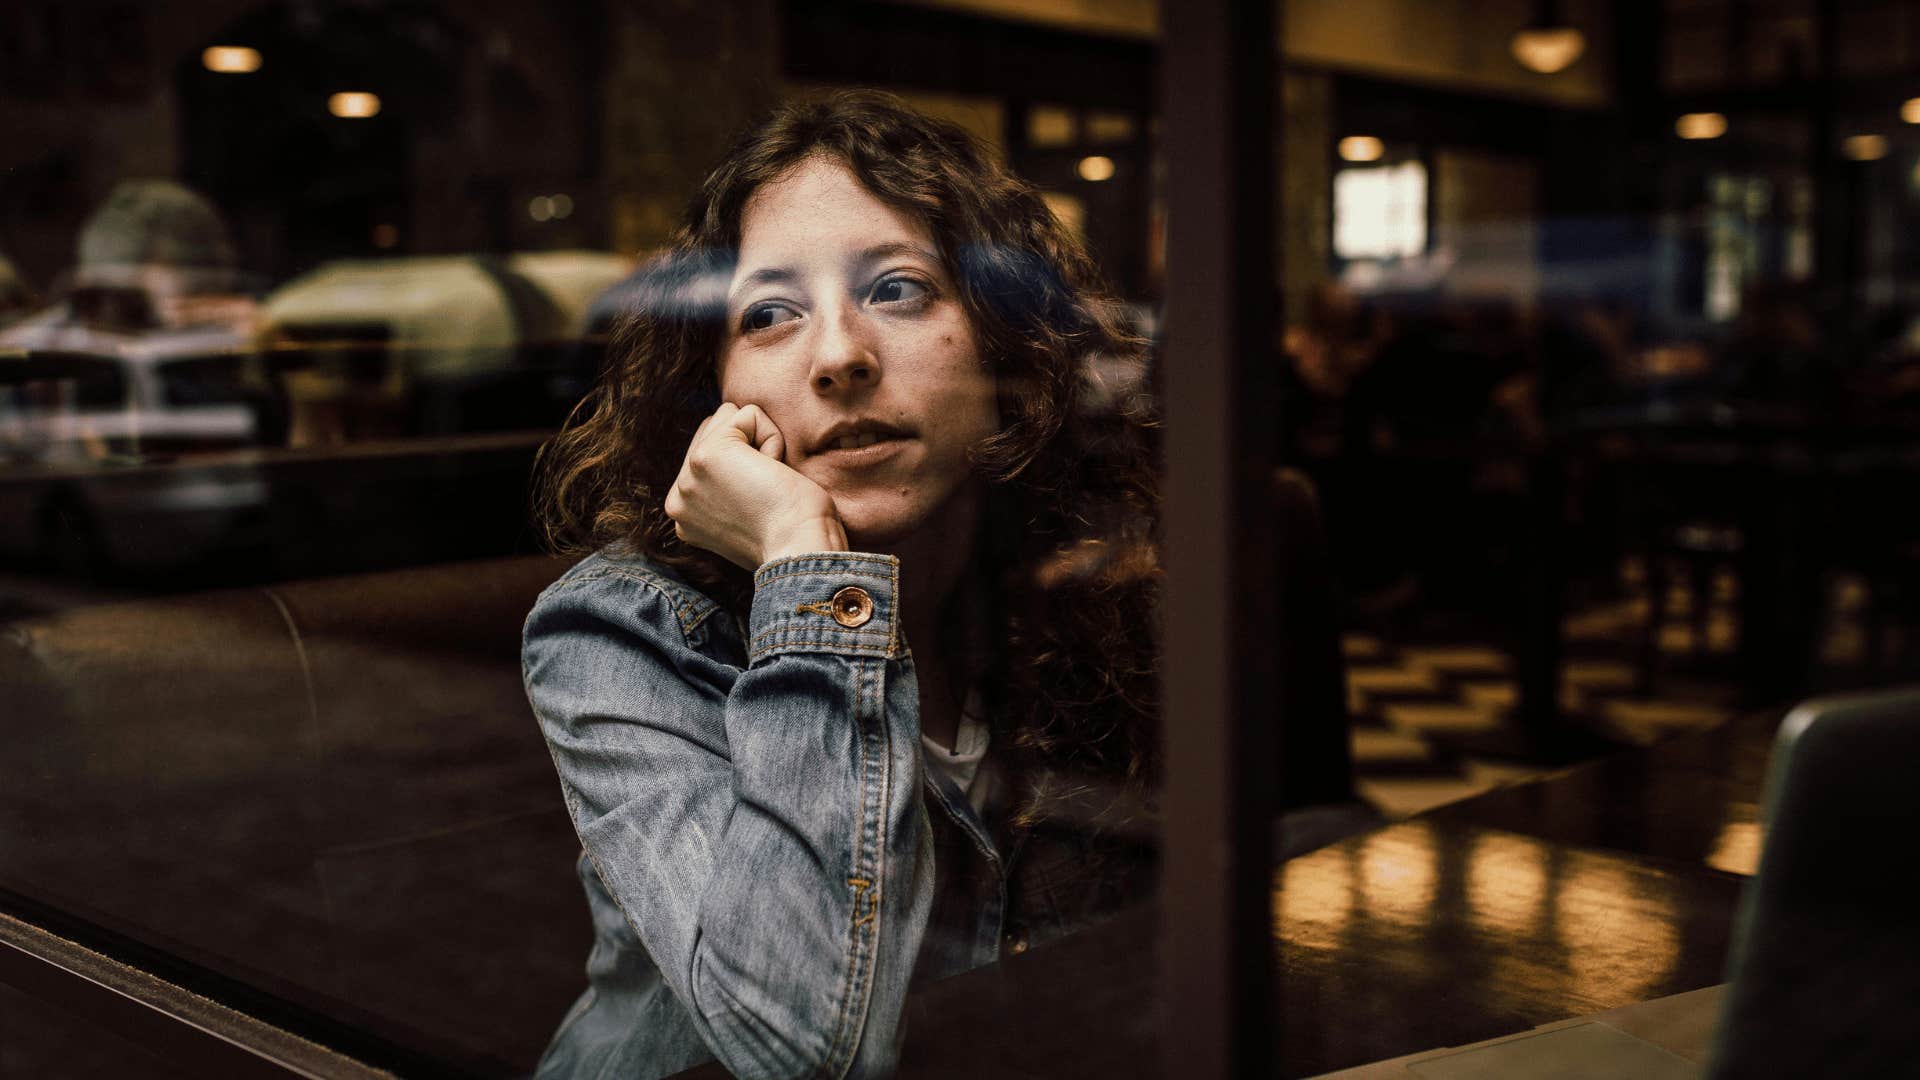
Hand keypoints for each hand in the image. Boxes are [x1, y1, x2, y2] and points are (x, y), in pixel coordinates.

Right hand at [664, 403, 846, 569]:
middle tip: (765, 495)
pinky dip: (772, 438)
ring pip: (728, 417)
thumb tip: (736, 461)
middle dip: (747, 450)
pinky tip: (773, 472)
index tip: (757, 507)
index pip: (705, 454)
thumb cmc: (790, 538)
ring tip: (767, 485)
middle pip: (713, 429)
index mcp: (682, 514)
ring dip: (760, 443)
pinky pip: (749, 414)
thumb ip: (723, 492)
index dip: (743, 467)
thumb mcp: (741, 519)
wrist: (799, 549)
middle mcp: (677, 497)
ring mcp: (688, 475)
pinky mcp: (709, 453)